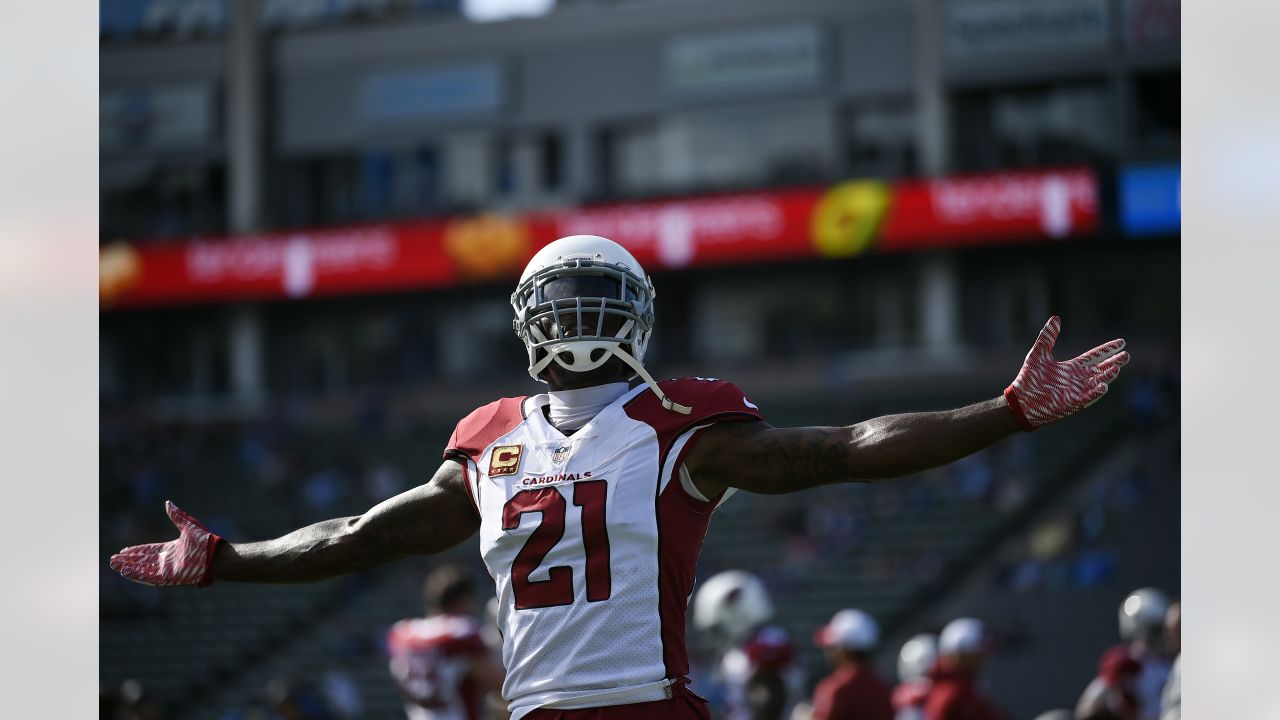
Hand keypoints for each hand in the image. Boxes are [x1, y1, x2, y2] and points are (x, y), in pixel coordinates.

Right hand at [109, 501, 222, 586]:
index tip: (123, 551)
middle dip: (128, 560)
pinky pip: (149, 577)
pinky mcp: (168, 578)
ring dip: (129, 568)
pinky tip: (125, 572)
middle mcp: (167, 560)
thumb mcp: (188, 525)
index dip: (136, 551)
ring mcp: (167, 570)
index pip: (149, 551)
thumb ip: (176, 515)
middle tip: (113, 560)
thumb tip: (167, 502)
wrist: (215, 555)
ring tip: (114, 565)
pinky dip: (137, 574)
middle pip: (142, 561)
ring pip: (143, 569)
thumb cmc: (205, 541)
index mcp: (171, 549)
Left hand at [1004, 316, 1128, 430]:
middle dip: (1113, 363)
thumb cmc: (1028, 379)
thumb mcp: (1038, 354)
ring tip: (1117, 368)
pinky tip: (1103, 386)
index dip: (1107, 350)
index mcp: (1072, 368)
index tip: (1121, 342)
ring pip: (1097, 383)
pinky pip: (1087, 398)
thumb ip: (1047, 337)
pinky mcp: (1071, 403)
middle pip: (1100, 369)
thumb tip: (1056, 318)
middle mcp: (1078, 379)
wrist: (1019, 401)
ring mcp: (1076, 392)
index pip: (1094, 356)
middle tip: (1126, 355)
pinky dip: (1095, 393)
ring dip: (1107, 376)